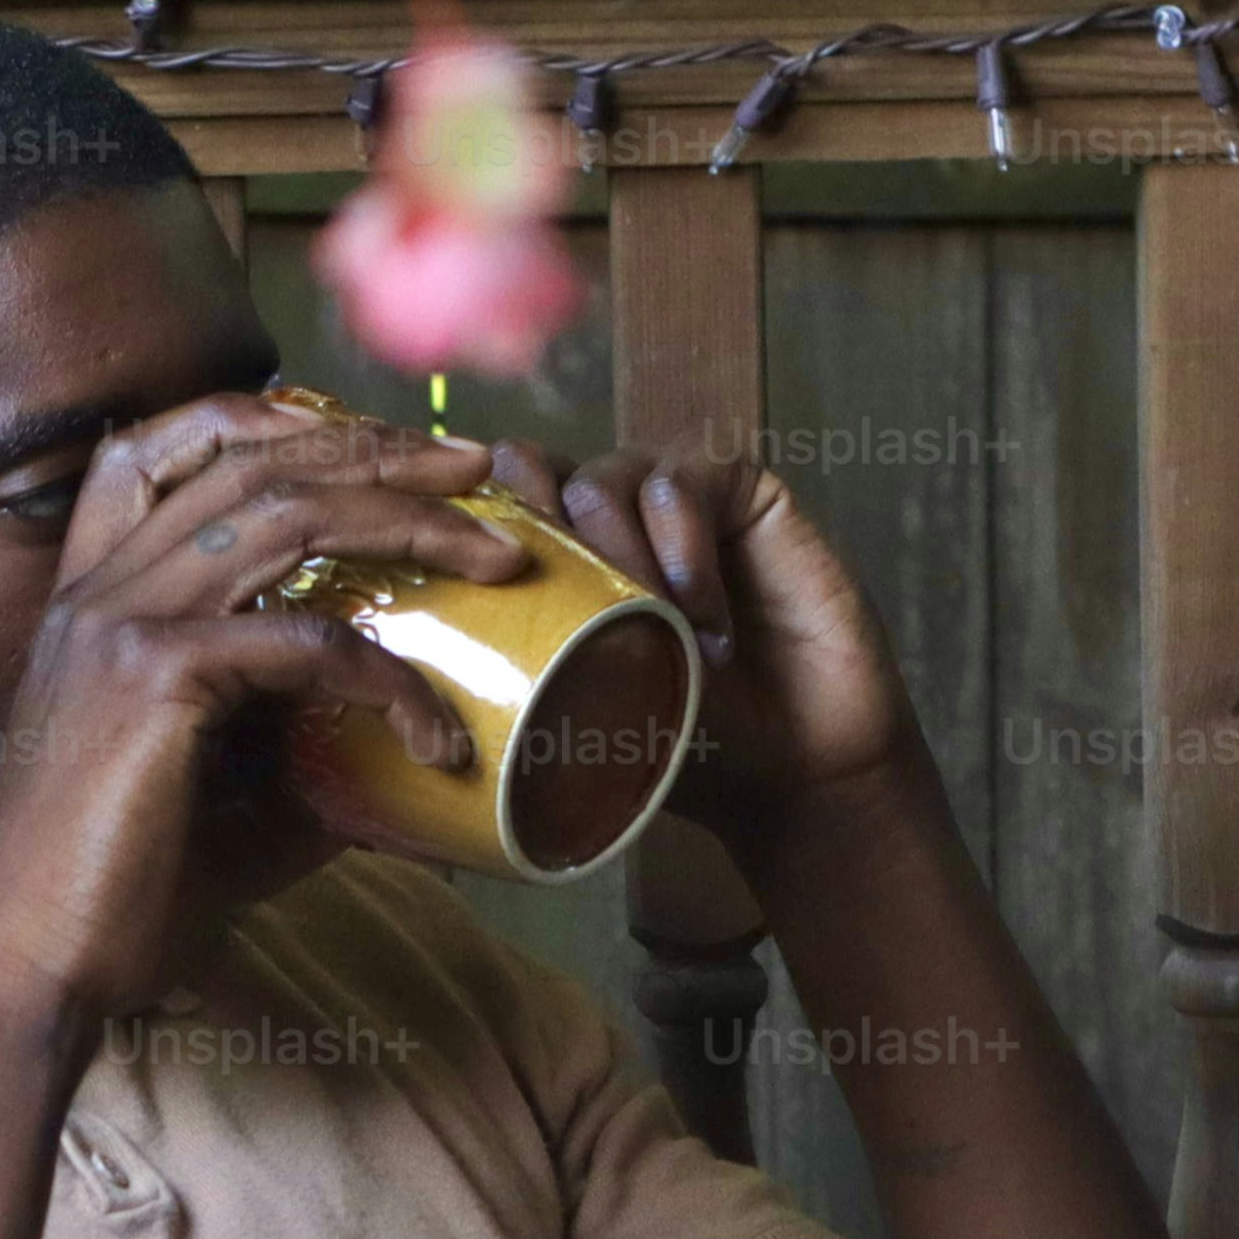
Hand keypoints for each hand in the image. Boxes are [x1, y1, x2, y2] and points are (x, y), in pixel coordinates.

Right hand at [0, 394, 522, 1038]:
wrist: (35, 971)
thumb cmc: (119, 901)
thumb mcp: (220, 798)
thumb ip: (297, 747)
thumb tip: (411, 748)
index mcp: (88, 602)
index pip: (157, 448)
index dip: (264, 417)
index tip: (368, 439)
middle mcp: (96, 591)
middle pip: (251, 460)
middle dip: (377, 451)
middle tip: (476, 469)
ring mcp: (119, 622)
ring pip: (287, 515)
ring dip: (409, 522)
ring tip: (495, 557)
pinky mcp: (155, 676)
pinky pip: (306, 642)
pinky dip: (390, 680)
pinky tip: (437, 737)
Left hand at [488, 442, 924, 858]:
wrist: (797, 770)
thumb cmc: (689, 749)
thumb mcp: (587, 710)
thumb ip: (529, 660)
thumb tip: (441, 646)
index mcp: (556, 562)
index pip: (487, 511)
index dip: (470, 532)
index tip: (482, 593)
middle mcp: (608, 518)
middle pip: (530, 468)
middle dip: (536, 534)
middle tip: (562, 608)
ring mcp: (673, 498)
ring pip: (603, 477)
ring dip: (618, 560)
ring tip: (659, 640)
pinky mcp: (744, 489)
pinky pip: (685, 483)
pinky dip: (685, 549)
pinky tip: (706, 626)